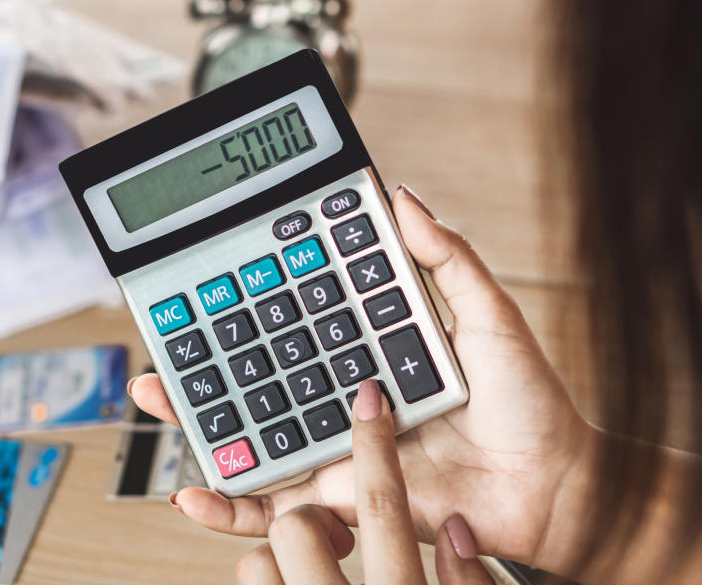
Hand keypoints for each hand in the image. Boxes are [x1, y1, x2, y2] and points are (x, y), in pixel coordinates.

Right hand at [131, 185, 594, 573]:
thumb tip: (401, 198)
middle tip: (165, 332)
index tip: (217, 273)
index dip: (256, 295)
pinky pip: (274, 507)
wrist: (551, 488)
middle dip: (204, 353)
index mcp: (371, 347)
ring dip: (196, 417)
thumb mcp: (486, 315)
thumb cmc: (530, 404)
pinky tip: (192, 492)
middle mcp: (344, 393)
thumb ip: (445, 257)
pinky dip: (229, 506)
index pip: (299, 316)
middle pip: (259, 370)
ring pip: (251, 431)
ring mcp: (337, 445)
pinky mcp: (339, 498)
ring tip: (155, 394)